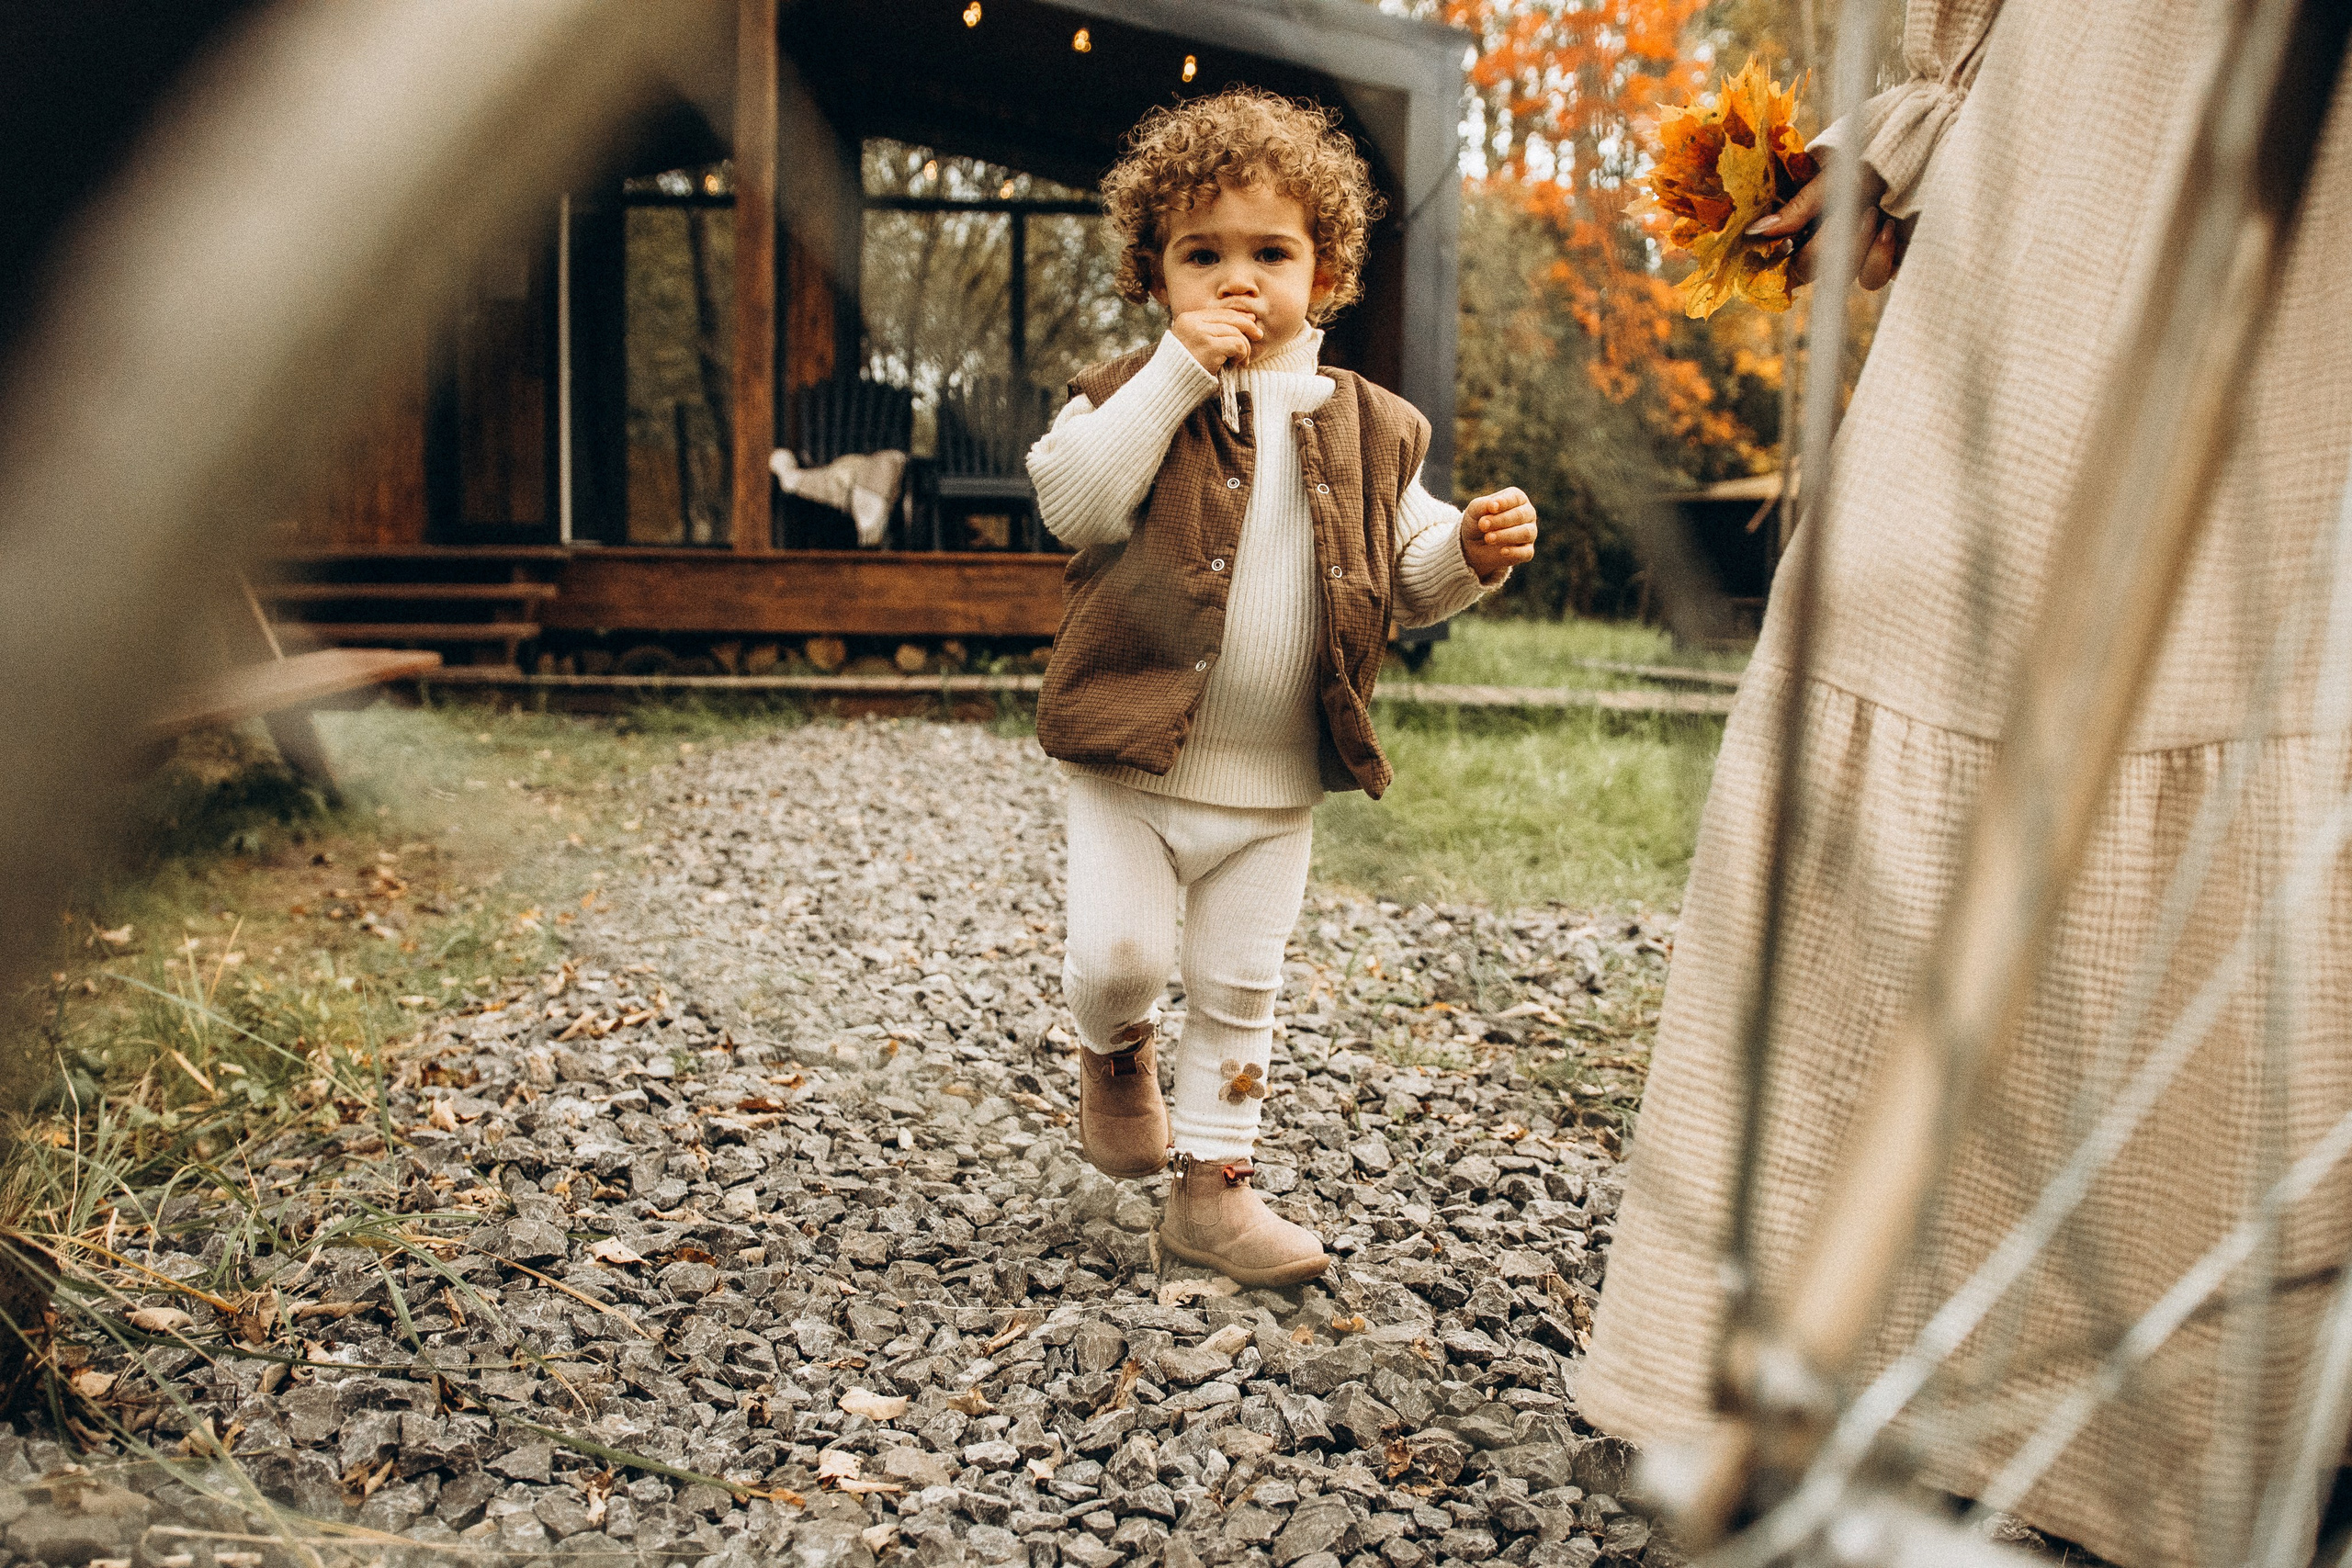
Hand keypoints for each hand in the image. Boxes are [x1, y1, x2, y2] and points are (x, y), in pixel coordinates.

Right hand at [1170, 304, 1264, 372]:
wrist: (1171, 386)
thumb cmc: (1187, 368)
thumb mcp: (1196, 343)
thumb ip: (1213, 331)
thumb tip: (1248, 318)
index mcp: (1188, 319)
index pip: (1220, 312)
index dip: (1238, 316)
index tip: (1251, 323)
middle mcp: (1193, 323)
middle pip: (1230, 318)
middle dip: (1247, 327)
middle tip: (1258, 336)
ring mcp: (1200, 334)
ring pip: (1236, 332)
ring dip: (1245, 347)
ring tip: (1241, 361)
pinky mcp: (1209, 347)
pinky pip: (1237, 345)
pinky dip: (1242, 354)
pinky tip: (1236, 364)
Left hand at [1462, 488, 1536, 580]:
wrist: (1473, 545)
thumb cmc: (1477, 520)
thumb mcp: (1475, 510)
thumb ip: (1482, 506)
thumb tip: (1492, 506)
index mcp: (1517, 498)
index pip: (1515, 498)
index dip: (1504, 503)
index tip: (1491, 508)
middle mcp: (1527, 514)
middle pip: (1520, 515)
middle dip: (1500, 520)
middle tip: (1483, 525)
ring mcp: (1530, 532)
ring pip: (1525, 533)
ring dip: (1506, 535)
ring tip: (1488, 538)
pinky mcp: (1527, 551)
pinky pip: (1526, 552)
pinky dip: (1515, 552)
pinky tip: (1502, 551)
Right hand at [1745, 158, 1905, 290]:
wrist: (1935, 139)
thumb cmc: (1882, 146)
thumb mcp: (1839, 168)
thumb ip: (1802, 203)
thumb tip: (1758, 231)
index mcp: (1807, 209)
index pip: (1779, 245)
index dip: (1776, 251)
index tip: (1785, 241)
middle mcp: (1827, 232)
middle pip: (1806, 269)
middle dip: (1823, 246)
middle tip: (1848, 212)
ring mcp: (1857, 248)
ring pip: (1838, 276)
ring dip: (1853, 248)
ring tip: (1873, 213)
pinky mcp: (1886, 259)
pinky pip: (1872, 277)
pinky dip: (1878, 258)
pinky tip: (1889, 229)